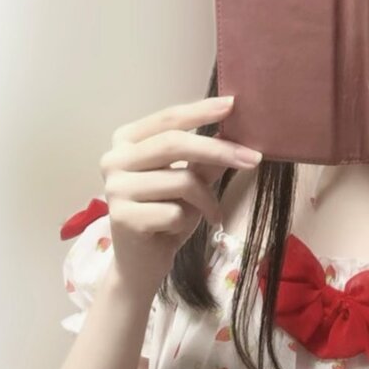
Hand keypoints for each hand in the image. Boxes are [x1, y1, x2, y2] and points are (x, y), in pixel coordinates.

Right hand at [97, 97, 263, 295]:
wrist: (140, 264)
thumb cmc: (164, 217)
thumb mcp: (189, 184)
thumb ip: (205, 159)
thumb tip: (233, 133)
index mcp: (126, 141)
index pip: (168, 118)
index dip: (201, 111)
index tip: (233, 104)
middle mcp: (114, 159)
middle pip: (175, 143)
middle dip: (219, 150)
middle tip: (254, 158)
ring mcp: (116, 188)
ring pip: (182, 181)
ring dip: (207, 200)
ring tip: (209, 214)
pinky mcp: (123, 217)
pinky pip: (176, 212)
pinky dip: (188, 223)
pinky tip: (175, 232)